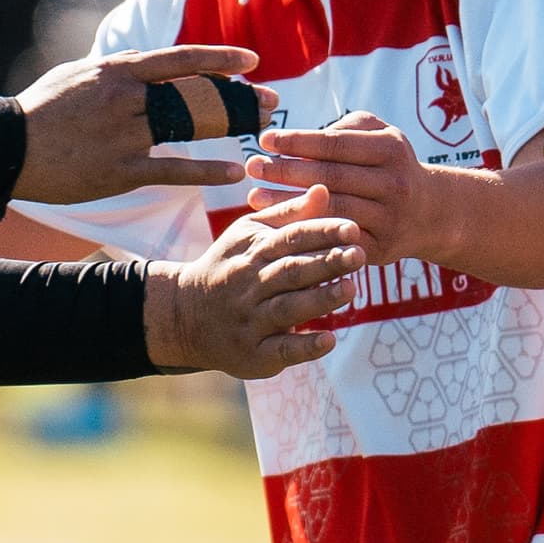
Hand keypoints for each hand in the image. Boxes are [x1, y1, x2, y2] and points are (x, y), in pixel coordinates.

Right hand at [12, 46, 276, 205]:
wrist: (6, 149)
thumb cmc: (41, 109)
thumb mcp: (78, 74)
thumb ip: (116, 67)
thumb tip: (143, 59)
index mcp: (118, 71)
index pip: (180, 60)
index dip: (219, 59)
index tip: (251, 60)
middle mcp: (127, 99)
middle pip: (196, 94)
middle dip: (238, 97)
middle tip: (270, 100)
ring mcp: (125, 135)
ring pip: (191, 128)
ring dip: (232, 127)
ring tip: (262, 129)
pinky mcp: (120, 171)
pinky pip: (174, 170)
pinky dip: (206, 170)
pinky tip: (232, 171)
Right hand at [145, 195, 364, 378]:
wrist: (185, 315)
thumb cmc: (231, 267)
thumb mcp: (250, 234)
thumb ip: (289, 215)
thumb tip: (324, 188)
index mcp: (254, 250)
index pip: (292, 238)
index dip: (322, 232)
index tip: (353, 228)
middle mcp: (251, 284)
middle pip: (291, 271)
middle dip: (326, 262)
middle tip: (358, 255)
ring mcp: (251, 320)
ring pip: (287, 308)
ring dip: (320, 300)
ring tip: (351, 289)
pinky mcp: (254, 354)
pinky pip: (281, 349)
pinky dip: (305, 346)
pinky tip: (329, 340)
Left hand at [243, 113, 447, 265]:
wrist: (432, 213)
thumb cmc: (392, 165)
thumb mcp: (383, 135)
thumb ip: (348, 127)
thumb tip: (304, 137)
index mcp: (391, 149)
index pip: (334, 144)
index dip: (297, 141)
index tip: (264, 139)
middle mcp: (393, 184)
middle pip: (329, 177)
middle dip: (285, 171)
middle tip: (252, 165)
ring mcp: (389, 218)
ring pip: (330, 211)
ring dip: (288, 204)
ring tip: (254, 196)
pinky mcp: (381, 249)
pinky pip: (336, 240)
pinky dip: (305, 233)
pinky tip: (278, 226)